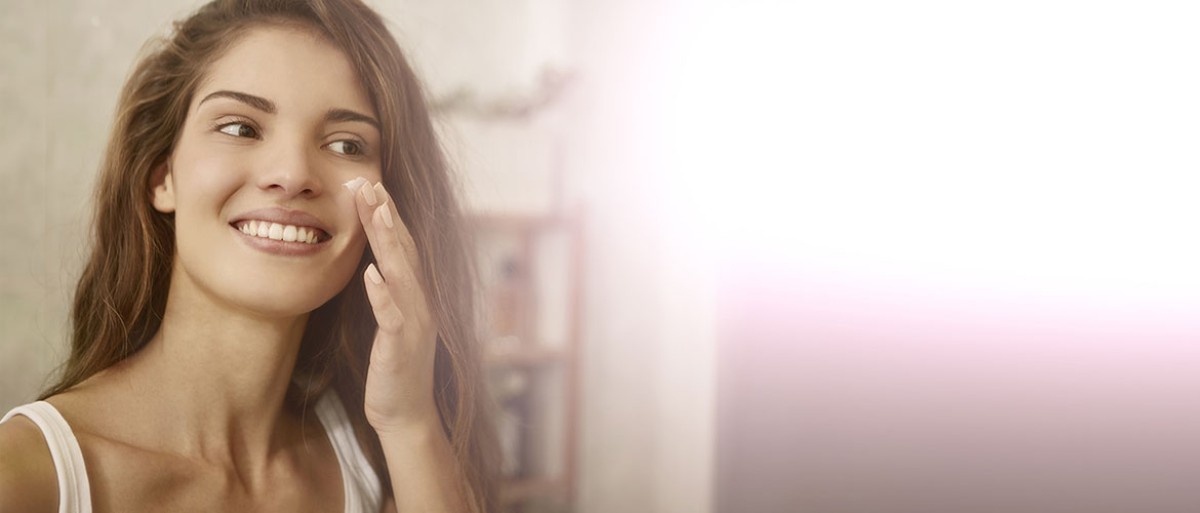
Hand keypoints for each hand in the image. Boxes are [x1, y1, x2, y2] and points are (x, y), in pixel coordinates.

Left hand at [351, 179, 440, 433]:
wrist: (406, 414)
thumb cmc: (392, 368)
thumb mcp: (388, 321)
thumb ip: (384, 291)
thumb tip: (370, 263)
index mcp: (413, 295)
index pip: (400, 245)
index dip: (386, 214)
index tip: (369, 183)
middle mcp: (420, 302)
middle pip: (403, 250)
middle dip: (385, 214)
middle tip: (369, 181)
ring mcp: (414, 323)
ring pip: (401, 274)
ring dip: (388, 241)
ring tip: (375, 211)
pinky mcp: (401, 346)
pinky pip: (392, 316)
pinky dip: (383, 294)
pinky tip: (371, 274)